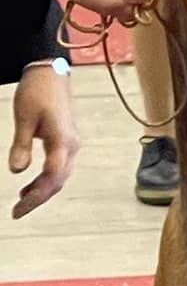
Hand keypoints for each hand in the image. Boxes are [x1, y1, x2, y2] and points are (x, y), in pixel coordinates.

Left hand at [9, 67, 78, 218]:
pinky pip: (59, 169)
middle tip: (17, 212)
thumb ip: (21, 145)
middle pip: (57, 182)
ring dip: (42, 191)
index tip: (19, 207)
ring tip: (21, 202)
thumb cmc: (37, 91)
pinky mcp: (67, 143)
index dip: (36, 196)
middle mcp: (71, 147)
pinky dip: (46, 180)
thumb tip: (16, 171)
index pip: (51, 177)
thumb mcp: (23, 117)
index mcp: (63, 141)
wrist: (51, 73)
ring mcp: (71, 145)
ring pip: (59, 178)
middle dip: (38, 198)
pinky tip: (30, 186)